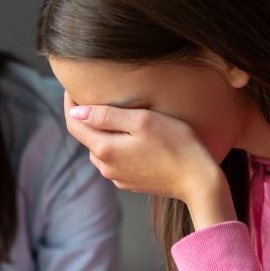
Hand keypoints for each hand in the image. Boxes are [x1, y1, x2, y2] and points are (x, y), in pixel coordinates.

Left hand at [63, 93, 235, 230]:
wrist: (199, 181)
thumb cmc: (176, 144)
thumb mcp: (141, 121)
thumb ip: (106, 115)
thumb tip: (77, 111)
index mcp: (104, 149)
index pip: (74, 123)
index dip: (70, 103)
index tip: (73, 87)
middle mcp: (106, 167)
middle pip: (87, 137)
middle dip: (88, 118)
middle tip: (97, 96)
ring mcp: (118, 178)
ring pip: (101, 149)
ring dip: (103, 133)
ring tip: (117, 116)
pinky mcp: (131, 183)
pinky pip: (116, 160)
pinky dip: (117, 146)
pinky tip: (133, 138)